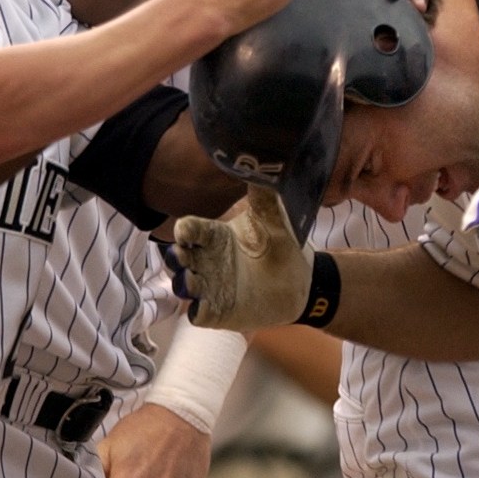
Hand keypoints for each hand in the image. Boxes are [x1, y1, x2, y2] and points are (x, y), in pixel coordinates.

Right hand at [168, 186, 313, 329]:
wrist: (303, 283)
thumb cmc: (283, 247)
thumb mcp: (275, 219)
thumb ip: (265, 194)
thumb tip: (262, 163)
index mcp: (215, 235)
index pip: (191, 230)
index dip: (186, 230)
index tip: (185, 230)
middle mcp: (207, 260)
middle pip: (179, 257)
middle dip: (176, 256)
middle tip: (181, 255)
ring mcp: (210, 287)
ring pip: (184, 285)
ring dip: (184, 283)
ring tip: (191, 281)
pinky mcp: (219, 311)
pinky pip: (200, 314)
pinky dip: (198, 311)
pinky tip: (203, 308)